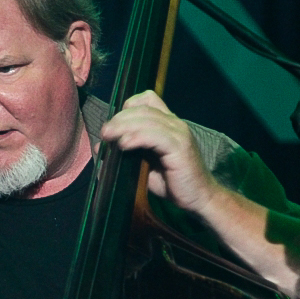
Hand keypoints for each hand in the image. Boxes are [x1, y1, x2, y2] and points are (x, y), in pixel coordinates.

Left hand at [99, 90, 217, 214]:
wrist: (199, 198)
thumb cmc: (172, 183)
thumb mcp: (143, 166)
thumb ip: (125, 154)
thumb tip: (101, 147)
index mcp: (168, 124)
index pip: (149, 100)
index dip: (128, 106)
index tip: (113, 122)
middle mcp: (175, 124)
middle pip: (143, 109)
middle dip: (119, 118)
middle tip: (104, 132)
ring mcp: (179, 134)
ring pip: (147, 120)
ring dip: (123, 126)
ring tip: (108, 136)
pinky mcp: (180, 147)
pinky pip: (155, 136)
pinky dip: (136, 137)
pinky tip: (124, 145)